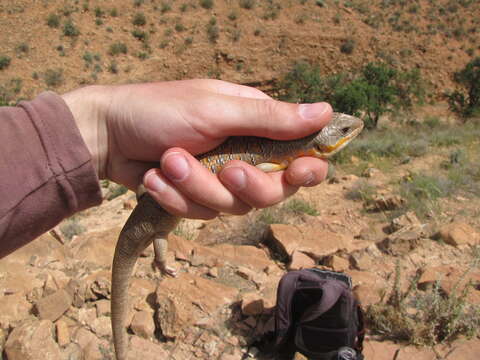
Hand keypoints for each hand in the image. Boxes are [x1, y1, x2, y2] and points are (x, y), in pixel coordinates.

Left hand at [62, 79, 331, 218]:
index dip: (307, 169)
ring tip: (168, 160)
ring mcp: (218, 180)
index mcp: (256, 127)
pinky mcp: (195, 199)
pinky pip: (200, 214)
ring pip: (232, 207)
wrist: (108, 135)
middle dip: (248, 186)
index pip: (300, 154)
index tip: (299, 173)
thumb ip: (269, 118)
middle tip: (227, 168)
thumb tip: (325, 112)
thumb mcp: (216, 109)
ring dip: (197, 187)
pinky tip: (154, 178)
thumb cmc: (159, 110)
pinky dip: (175, 198)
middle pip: (272, 193)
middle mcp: (244, 155)